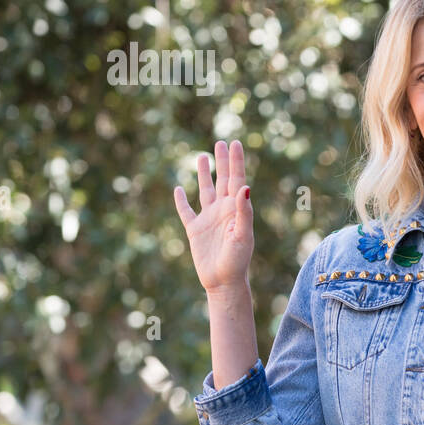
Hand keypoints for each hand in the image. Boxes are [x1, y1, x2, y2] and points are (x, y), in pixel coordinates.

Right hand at [173, 139, 254, 295]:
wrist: (223, 282)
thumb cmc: (237, 260)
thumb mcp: (243, 235)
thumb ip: (243, 211)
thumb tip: (244, 187)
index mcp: (236, 209)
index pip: (237, 179)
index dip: (236, 161)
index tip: (235, 143)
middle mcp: (223, 211)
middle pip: (222, 180)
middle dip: (223, 162)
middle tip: (221, 142)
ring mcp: (208, 219)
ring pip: (205, 191)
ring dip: (204, 174)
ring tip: (203, 157)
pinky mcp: (195, 230)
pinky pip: (186, 211)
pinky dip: (181, 200)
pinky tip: (178, 188)